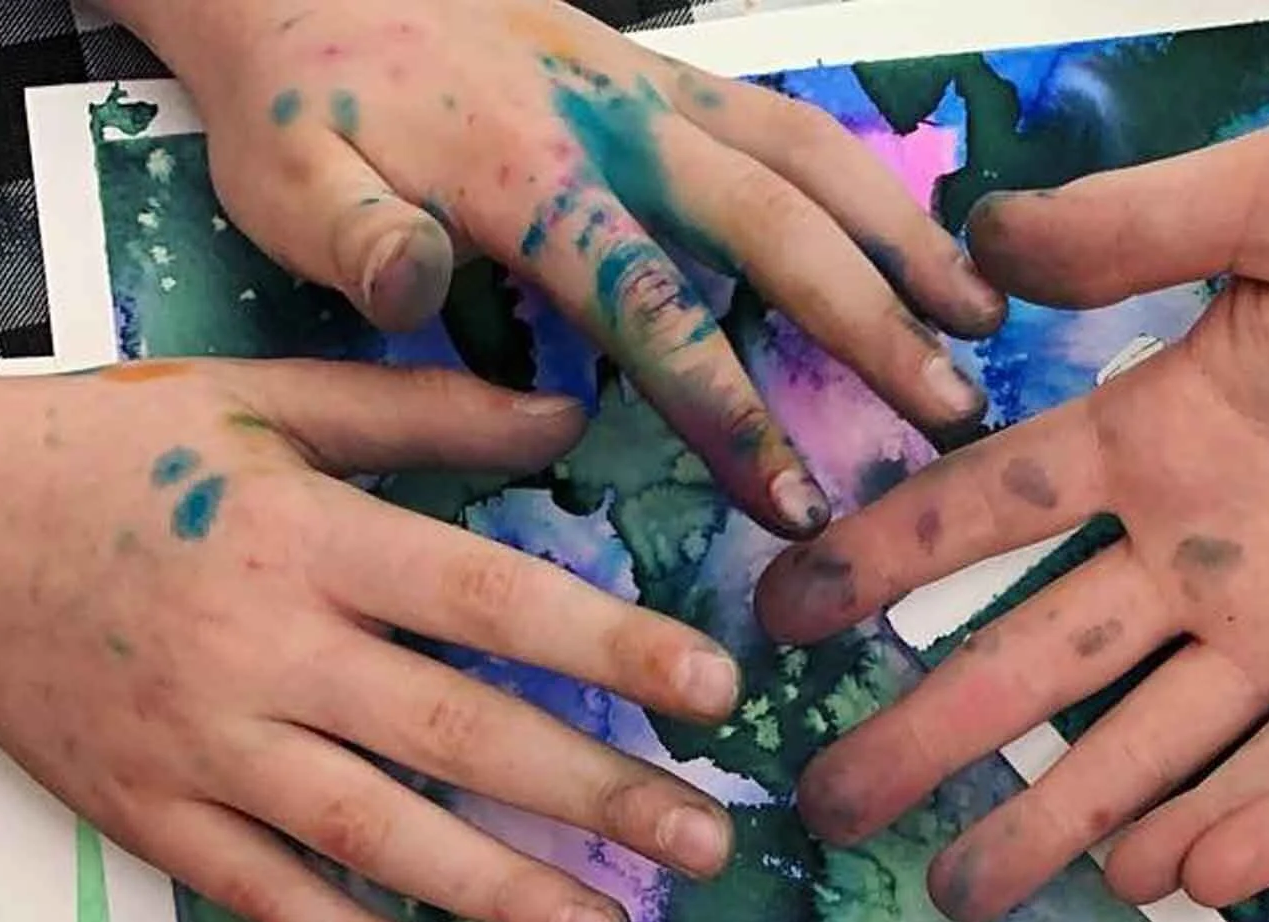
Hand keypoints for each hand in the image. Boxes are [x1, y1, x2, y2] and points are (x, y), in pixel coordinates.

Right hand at [0, 362, 746, 921]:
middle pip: (458, 732)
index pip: (487, 597)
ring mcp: (205, 743)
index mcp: (304, 532)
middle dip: (595, 794)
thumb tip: (569, 414)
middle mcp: (263, 644)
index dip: (609, 643)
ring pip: (377, 833)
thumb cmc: (109, 456)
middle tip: (706, 845)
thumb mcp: (262, 402)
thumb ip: (422, 414)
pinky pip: (266, 896)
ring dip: (503, 893)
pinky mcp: (152, 816)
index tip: (715, 689)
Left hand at [121, 0, 1003, 532]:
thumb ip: (353, 243)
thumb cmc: (293, 102)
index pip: (652, 304)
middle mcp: (613, 124)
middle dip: (871, 325)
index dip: (731, 407)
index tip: (798, 500)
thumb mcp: (284, 181)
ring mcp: (649, 90)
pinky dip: (869, 179)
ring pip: (806, 157)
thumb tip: (421, 287)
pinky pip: (788, 122)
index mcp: (527, 174)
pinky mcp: (662, 74)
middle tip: (952, 417)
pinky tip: (921, 241)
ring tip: (983, 322)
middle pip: (773, 226)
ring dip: (903, 241)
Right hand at [754, 101, 1268, 921]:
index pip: (991, 509)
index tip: (784, 613)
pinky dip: (1216, 832)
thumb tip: (975, 241)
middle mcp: (1209, 549)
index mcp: (1165, 428)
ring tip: (960, 892)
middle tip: (833, 805)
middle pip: (1041, 663)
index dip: (884, 558)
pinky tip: (1140, 886)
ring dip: (1052, 820)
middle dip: (933, 735)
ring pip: (1145, 745)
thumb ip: (1139, 230)